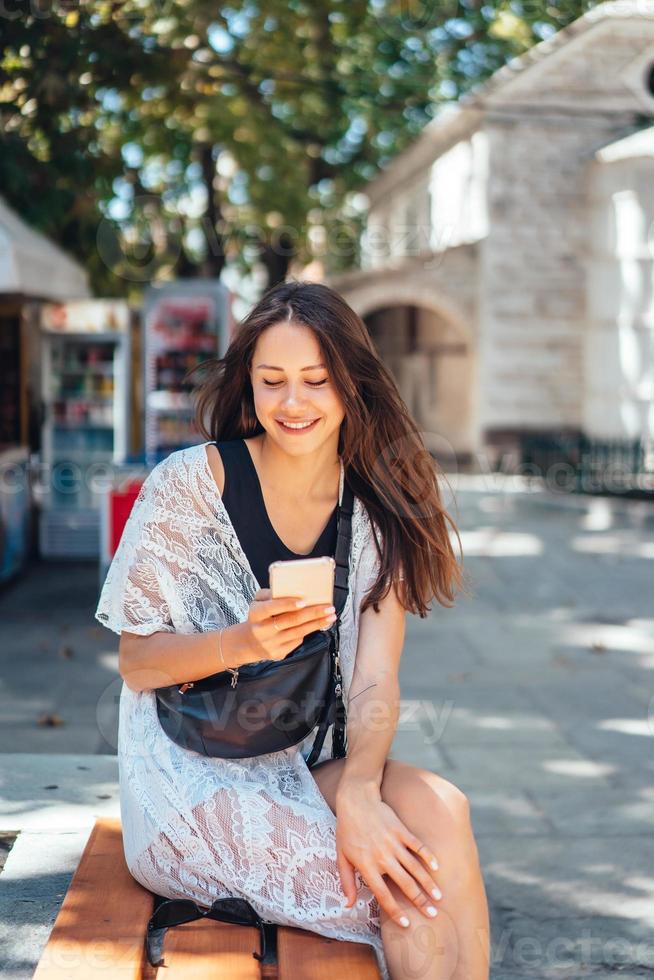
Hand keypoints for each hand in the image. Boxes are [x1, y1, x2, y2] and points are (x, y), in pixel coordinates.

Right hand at [242, 587, 336, 662]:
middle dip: (313, 613)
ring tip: (330, 616)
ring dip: (317, 623)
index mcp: (256, 614)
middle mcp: (262, 630)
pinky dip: (309, 631)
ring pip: (298, 632)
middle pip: (291, 620)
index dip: (287, 604)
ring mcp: (271, 644)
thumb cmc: (259, 617)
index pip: (271, 608)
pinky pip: (297, 640)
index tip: (303, 601)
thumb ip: (270, 594)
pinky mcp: (278, 653)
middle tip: (328, 607)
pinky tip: (317, 624)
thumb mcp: (258, 601)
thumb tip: (290, 589)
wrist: (250, 642)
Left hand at [335, 781, 441, 926]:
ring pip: (415, 867)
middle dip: (420, 902)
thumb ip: (346, 882)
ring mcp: (393, 843)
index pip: (383, 895)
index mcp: (366, 866)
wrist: (356, 800)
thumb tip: (348, 905)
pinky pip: (417, 845)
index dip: (396, 912)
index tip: (407, 924)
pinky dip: (428, 856)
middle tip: (432, 915)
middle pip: (405, 884)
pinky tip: (436, 866)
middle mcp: (382, 857)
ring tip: (439, 897)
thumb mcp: (341, 856)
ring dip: (428, 883)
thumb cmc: (347, 829)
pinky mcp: (401, 830)